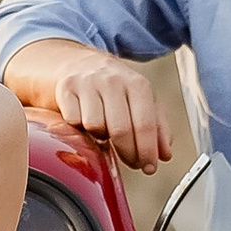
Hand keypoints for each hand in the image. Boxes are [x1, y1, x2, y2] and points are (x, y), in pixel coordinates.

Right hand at [9, 42, 172, 173]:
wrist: (77, 63)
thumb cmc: (113, 88)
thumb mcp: (140, 100)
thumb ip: (156, 127)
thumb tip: (165, 154)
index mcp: (137, 84)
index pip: (146, 124)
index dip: (147, 152)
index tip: (149, 167)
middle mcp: (113, 80)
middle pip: (121, 130)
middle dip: (128, 153)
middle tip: (131, 161)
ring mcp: (88, 83)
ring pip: (96, 126)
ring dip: (100, 137)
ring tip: (104, 131)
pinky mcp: (65, 88)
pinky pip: (74, 121)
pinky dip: (79, 128)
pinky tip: (84, 122)